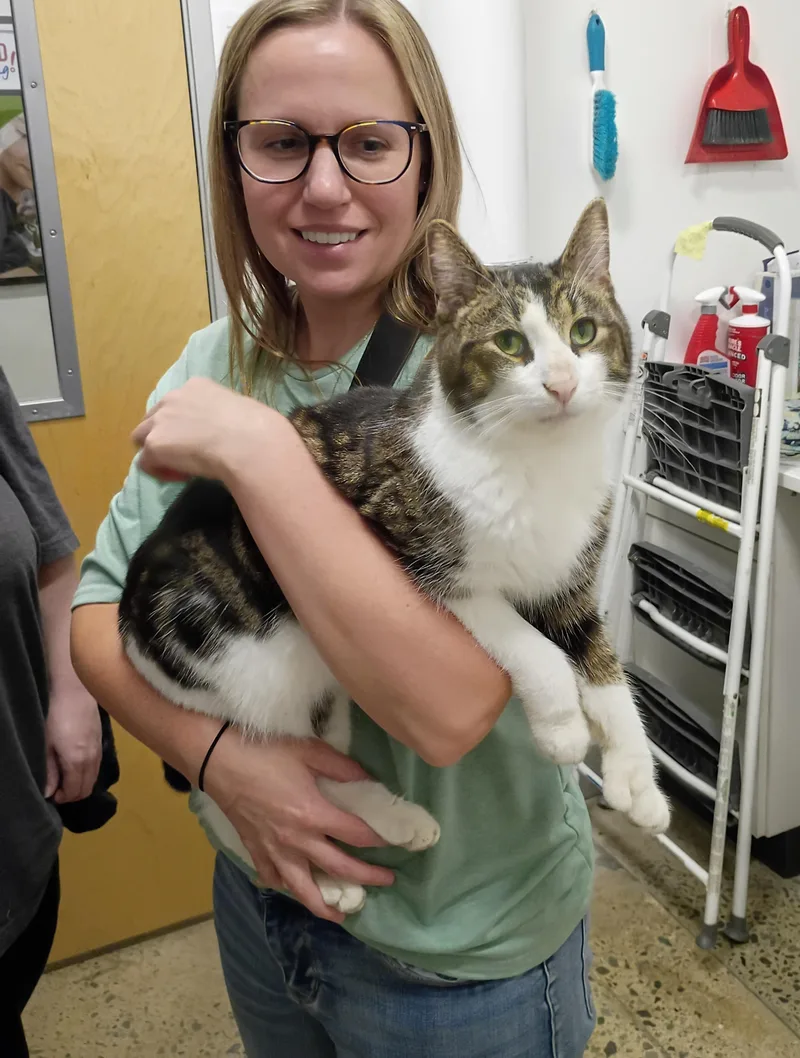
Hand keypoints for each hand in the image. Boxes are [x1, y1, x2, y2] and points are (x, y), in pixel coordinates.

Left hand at [45, 685, 102, 802]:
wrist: (76, 694)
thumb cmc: (56, 718)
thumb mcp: (47, 746)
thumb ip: (50, 771)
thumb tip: (49, 793)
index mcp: (77, 762)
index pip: (74, 791)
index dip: (63, 798)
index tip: (52, 794)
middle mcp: (92, 760)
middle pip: (86, 789)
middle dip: (72, 795)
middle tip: (58, 790)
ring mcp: (99, 752)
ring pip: (93, 780)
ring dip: (81, 785)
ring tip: (66, 778)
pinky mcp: (102, 744)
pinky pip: (97, 769)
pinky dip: (88, 775)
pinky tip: (76, 766)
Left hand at [131, 378, 279, 483]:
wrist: (250, 443)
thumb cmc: (257, 428)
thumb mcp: (238, 410)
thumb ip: (221, 416)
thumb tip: (225, 432)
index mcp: (196, 386)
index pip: (176, 404)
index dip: (184, 424)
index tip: (201, 440)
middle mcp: (173, 397)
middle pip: (152, 419)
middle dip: (164, 435)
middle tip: (186, 455)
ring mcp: (160, 420)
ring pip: (141, 438)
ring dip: (157, 451)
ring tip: (180, 467)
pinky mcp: (154, 444)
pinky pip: (146, 463)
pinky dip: (161, 472)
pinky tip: (184, 477)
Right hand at [204, 733, 393, 922]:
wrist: (217, 760)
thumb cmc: (264, 752)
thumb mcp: (309, 751)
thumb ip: (342, 768)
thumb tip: (368, 780)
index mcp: (314, 815)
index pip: (358, 835)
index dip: (382, 840)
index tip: (400, 843)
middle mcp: (297, 841)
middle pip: (340, 867)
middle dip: (368, 877)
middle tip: (389, 880)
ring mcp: (274, 851)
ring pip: (305, 889)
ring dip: (327, 904)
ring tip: (343, 914)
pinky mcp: (255, 852)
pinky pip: (275, 879)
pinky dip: (289, 888)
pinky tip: (298, 889)